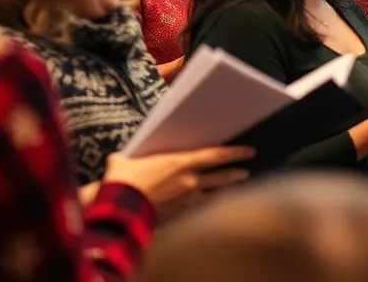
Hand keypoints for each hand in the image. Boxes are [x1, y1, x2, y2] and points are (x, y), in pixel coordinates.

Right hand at [102, 145, 253, 206]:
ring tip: (236, 190)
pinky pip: (201, 212)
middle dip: (235, 173)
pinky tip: (214, 210)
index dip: (235, 152)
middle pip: (221, 177)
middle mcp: (189, 181)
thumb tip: (118, 158)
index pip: (216, 155)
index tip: (249, 151)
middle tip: (246, 171)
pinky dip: (209, 209)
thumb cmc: (121, 182)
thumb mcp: (124, 161)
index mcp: (180, 162)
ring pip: (214, 196)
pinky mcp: (179, 217)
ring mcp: (186, 201)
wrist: (117, 211)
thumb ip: (128, 157)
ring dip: (226, 192)